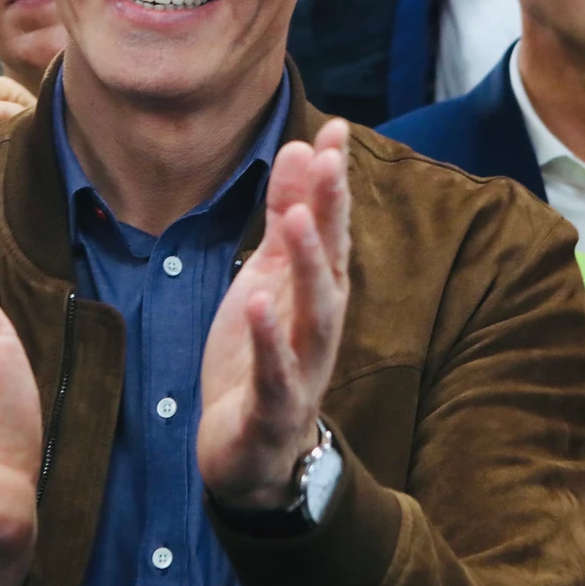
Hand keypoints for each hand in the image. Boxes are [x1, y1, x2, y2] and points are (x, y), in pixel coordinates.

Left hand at [198, 119, 352, 511]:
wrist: (250, 456)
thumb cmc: (260, 360)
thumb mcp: (266, 278)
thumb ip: (285, 219)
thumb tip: (302, 151)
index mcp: (315, 294)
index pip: (331, 230)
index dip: (333, 182)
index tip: (334, 130)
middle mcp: (318, 327)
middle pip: (332, 264)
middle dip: (332, 212)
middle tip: (328, 159)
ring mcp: (301, 369)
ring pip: (315, 314)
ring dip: (311, 267)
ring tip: (302, 219)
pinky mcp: (273, 409)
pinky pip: (275, 372)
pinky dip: (268, 339)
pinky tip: (257, 302)